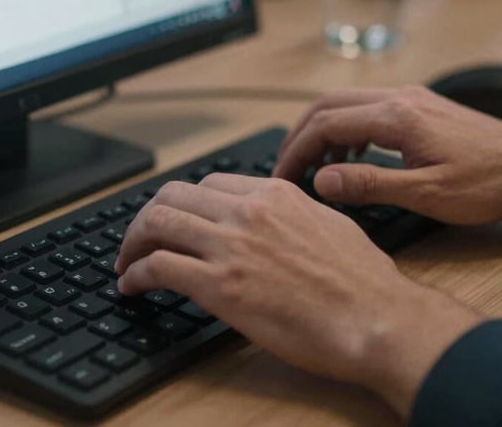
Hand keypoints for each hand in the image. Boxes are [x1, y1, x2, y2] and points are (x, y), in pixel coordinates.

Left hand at [115, 174, 480, 418]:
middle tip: (140, 239)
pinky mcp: (220, 285)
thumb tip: (271, 220)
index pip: (208, 184)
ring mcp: (231, 245)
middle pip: (173, 196)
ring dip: (132, 243)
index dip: (184, 202)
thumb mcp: (327, 224)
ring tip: (126, 262)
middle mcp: (247, 210)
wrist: (375, 317)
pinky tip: (132, 286)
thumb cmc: (362, 279)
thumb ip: (290, 215)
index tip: (176, 220)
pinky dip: (136, 274)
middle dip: (148, 217)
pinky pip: (159, 267)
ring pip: (157, 223)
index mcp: (272, 194)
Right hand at [275, 86, 501, 223]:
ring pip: (346, 103)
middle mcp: (399, 98)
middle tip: (285, 168)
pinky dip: (346, 130)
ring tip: (312, 167)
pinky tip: (350, 158)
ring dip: (321, 131)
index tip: (282, 177)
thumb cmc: (490, 182)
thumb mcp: (427, 193)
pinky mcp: (419, 106)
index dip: (296, 151)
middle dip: (299, 135)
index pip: (325, 125)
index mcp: (397, 116)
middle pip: (327, 105)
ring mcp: (409, 98)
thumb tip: (321, 180)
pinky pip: (366, 109)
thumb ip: (370, 184)